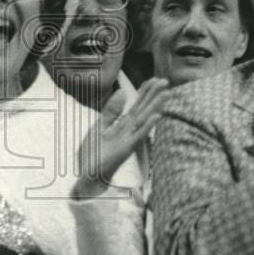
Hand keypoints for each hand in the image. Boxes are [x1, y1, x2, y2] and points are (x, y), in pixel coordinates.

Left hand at [72, 78, 166, 199]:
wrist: (87, 175)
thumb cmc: (94, 153)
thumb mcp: (100, 126)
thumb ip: (111, 110)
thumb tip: (122, 91)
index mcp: (122, 125)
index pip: (137, 105)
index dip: (145, 92)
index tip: (154, 78)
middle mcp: (128, 131)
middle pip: (143, 109)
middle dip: (153, 95)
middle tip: (166, 81)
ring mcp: (129, 140)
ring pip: (144, 120)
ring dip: (155, 107)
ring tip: (165, 94)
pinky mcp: (126, 149)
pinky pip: (138, 136)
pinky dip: (147, 126)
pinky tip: (156, 117)